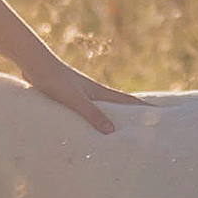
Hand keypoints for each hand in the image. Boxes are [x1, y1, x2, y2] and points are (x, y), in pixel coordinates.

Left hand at [19, 53, 143, 134]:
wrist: (34, 63)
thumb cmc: (54, 79)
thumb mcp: (75, 99)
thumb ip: (92, 114)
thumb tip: (112, 130)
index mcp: (99, 92)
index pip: (129, 101)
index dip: (146, 108)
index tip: (163, 114)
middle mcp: (94, 93)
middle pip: (119, 106)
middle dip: (133, 116)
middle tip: (147, 128)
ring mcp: (82, 95)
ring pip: (103, 110)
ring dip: (113, 119)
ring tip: (121, 134)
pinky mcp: (68, 98)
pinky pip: (87, 113)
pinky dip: (93, 121)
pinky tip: (88, 130)